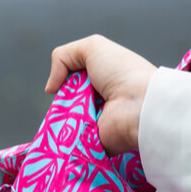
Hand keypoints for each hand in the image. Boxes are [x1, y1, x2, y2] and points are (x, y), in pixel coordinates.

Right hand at [47, 35, 156, 155]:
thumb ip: (62, 57)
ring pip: (63, 123)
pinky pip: (69, 143)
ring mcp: (94, 124)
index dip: (63, 82)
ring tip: (68, 115)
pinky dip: (63, 139)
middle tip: (66, 100)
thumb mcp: (92, 48)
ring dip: (61, 119)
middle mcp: (97, 102)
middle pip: (64, 104)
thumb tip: (51, 88)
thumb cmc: (122, 72)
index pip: (71, 83)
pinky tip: (66, 133)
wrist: (140, 105)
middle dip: (61, 102)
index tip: (62, 83)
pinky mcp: (92, 144)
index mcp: (101, 80)